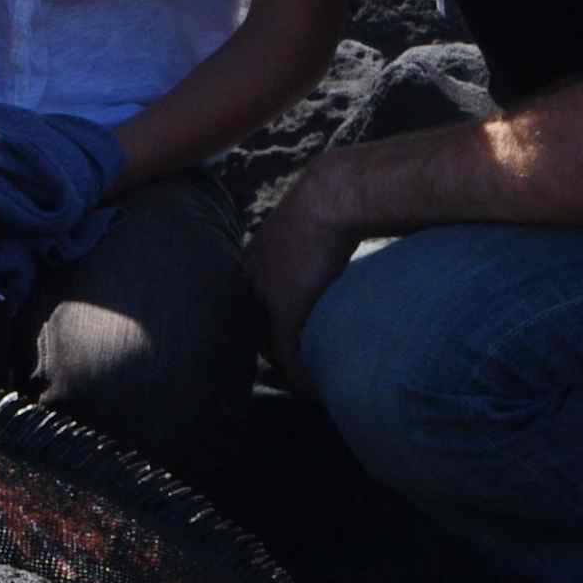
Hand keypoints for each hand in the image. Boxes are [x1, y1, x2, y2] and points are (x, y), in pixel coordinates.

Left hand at [248, 161, 361, 386]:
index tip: (278, 346)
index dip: (262, 329)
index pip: (249, 307)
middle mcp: (249, 279)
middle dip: (268, 354)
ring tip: (304, 383)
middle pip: (251, 330)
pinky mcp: (284, 309)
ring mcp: (264, 295)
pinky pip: (287, 355)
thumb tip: (333, 245)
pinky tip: (314, 388)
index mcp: (253, 260)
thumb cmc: (333, 200)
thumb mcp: (310, 221)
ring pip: (267, 347)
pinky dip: (300, 376)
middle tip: (289, 373)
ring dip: (286, 369)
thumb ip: (310, 240)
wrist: (334, 194)